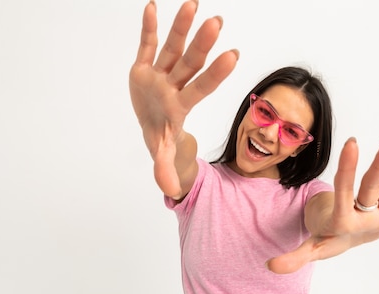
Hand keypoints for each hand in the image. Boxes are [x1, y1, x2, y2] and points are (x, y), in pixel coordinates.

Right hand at [129, 0, 238, 196]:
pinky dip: (148, 27)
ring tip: (193, 4)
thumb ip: (165, 167)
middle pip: (190, 63)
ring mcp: (160, 74)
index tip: (234, 55)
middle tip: (217, 22)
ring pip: (172, 48)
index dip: (216, 74)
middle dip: (202, 44)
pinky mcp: (144, 67)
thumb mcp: (163, 152)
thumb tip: (173, 190)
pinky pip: (146, 45)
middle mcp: (174, 85)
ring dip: (180, 27)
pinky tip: (152, 6)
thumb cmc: (162, 137)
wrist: (152, 126)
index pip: (202, 87)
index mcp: (181, 105)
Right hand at [266, 135, 378, 273]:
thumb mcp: (311, 248)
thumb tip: (269, 267)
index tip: (351, 143)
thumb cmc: (327, 238)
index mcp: (344, 224)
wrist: (348, 244)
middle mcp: (366, 220)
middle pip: (373, 188)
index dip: (348, 168)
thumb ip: (294, 258)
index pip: (345, 192)